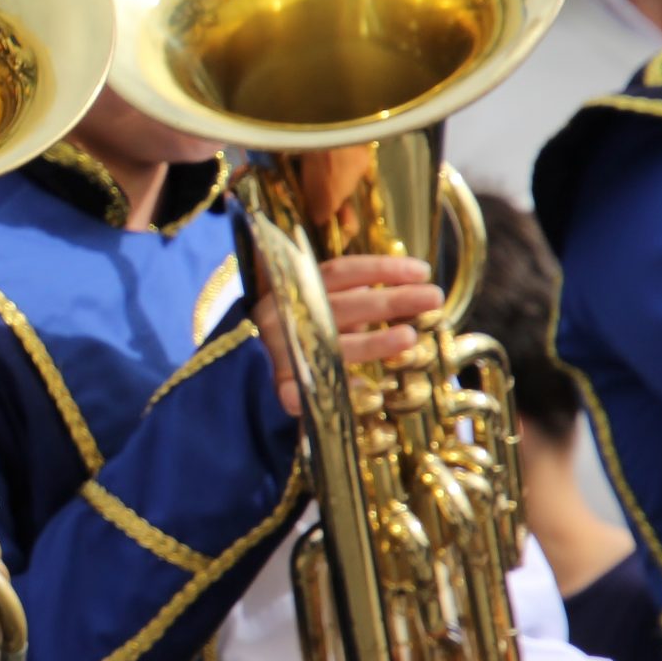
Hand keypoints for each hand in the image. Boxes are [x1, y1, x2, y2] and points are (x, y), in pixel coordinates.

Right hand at [251, 256, 442, 417]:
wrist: (228, 368)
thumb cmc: (286, 335)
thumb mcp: (308, 305)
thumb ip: (344, 296)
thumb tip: (395, 283)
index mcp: (293, 289)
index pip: (341, 271)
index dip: (382, 268)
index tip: (423, 270)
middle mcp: (284, 315)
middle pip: (343, 304)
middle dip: (392, 299)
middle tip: (433, 297)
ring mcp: (279, 351)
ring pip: (330, 344)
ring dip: (373, 341)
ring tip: (410, 337)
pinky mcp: (277, 387)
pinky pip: (310, 389)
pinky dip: (337, 391)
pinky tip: (368, 392)